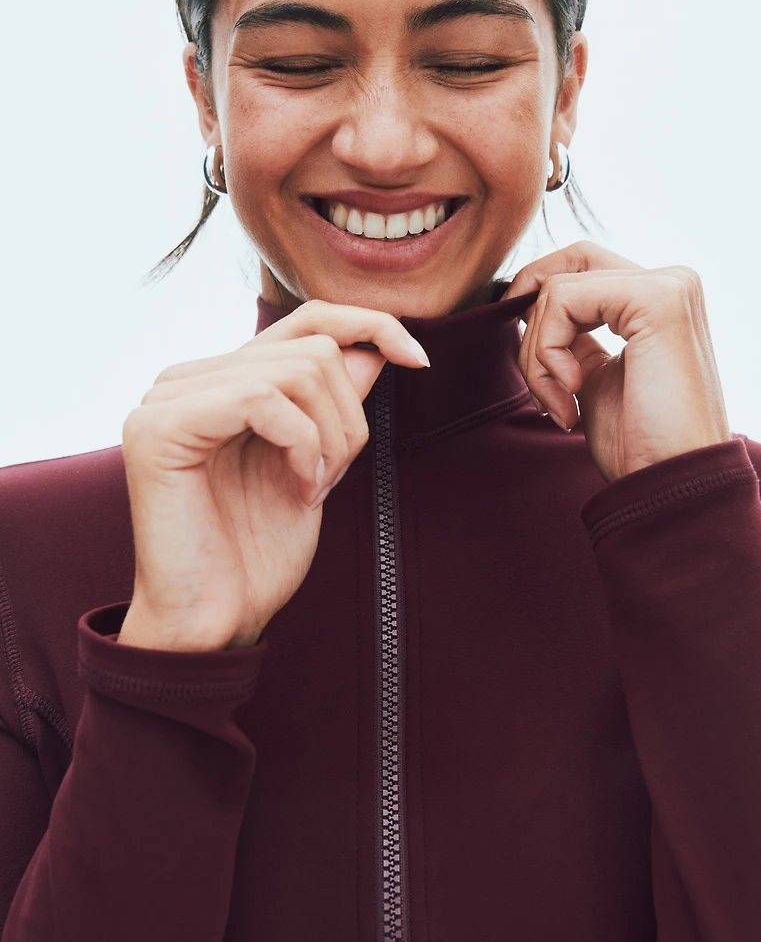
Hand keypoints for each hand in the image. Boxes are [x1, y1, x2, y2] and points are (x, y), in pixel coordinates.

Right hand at [118, 301, 429, 650]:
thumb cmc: (257, 553)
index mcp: (221, 380)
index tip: (420, 360)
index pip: (306, 319)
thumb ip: (335, 403)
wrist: (215, 622)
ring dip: (330, 438)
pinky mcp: (158, 426)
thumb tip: (374, 346)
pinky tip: (299, 490)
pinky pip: (260, 400)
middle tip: (333, 479)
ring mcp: (166, 397)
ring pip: (296, 370)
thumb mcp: (317, 464)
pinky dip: (301, 446)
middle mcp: (188, 378)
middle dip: (350, 418)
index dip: (369, 325)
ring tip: (313, 488)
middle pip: (313, 348)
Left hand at [501, 241, 730, 483]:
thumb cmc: (637, 444)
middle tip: (544, 389)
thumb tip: (527, 306)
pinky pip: (561, 299)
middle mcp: (672, 282)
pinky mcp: (656, 299)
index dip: (538, 304)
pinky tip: (572, 391)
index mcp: (660, 299)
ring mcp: (668, 285)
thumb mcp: (594, 377)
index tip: (534, 366)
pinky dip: (547, 350)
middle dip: (532, 327)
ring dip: (537, 355)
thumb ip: (573, 338)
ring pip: (556, 290)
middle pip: (566, 268)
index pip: (580, 267)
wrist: (670, 484)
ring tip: (560, 404)